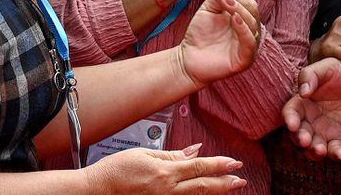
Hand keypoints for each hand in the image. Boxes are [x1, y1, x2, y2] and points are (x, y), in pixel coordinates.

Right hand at [85, 144, 245, 193]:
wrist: (99, 190)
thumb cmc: (117, 170)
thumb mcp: (144, 154)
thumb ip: (172, 154)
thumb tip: (195, 151)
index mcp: (165, 172)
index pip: (200, 166)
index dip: (220, 164)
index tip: (235, 162)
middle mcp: (168, 189)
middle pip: (203, 186)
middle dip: (225, 182)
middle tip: (241, 179)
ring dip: (215, 191)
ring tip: (230, 186)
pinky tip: (205, 194)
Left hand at [176, 0, 259, 87]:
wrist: (188, 58)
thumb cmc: (199, 33)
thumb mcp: (208, 8)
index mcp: (242, 16)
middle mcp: (249, 29)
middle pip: (252, 9)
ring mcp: (248, 44)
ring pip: (253, 23)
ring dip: (240, 10)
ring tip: (226, 2)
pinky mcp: (246, 58)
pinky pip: (250, 42)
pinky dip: (244, 29)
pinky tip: (234, 19)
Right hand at [282, 58, 340, 161]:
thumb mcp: (326, 67)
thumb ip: (310, 75)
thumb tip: (302, 92)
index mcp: (302, 103)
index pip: (290, 113)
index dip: (289, 120)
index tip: (293, 125)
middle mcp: (310, 121)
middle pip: (298, 135)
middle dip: (300, 140)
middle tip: (305, 141)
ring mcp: (324, 133)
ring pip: (314, 148)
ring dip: (314, 152)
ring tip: (321, 150)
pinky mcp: (340, 140)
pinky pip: (335, 151)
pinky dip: (336, 155)